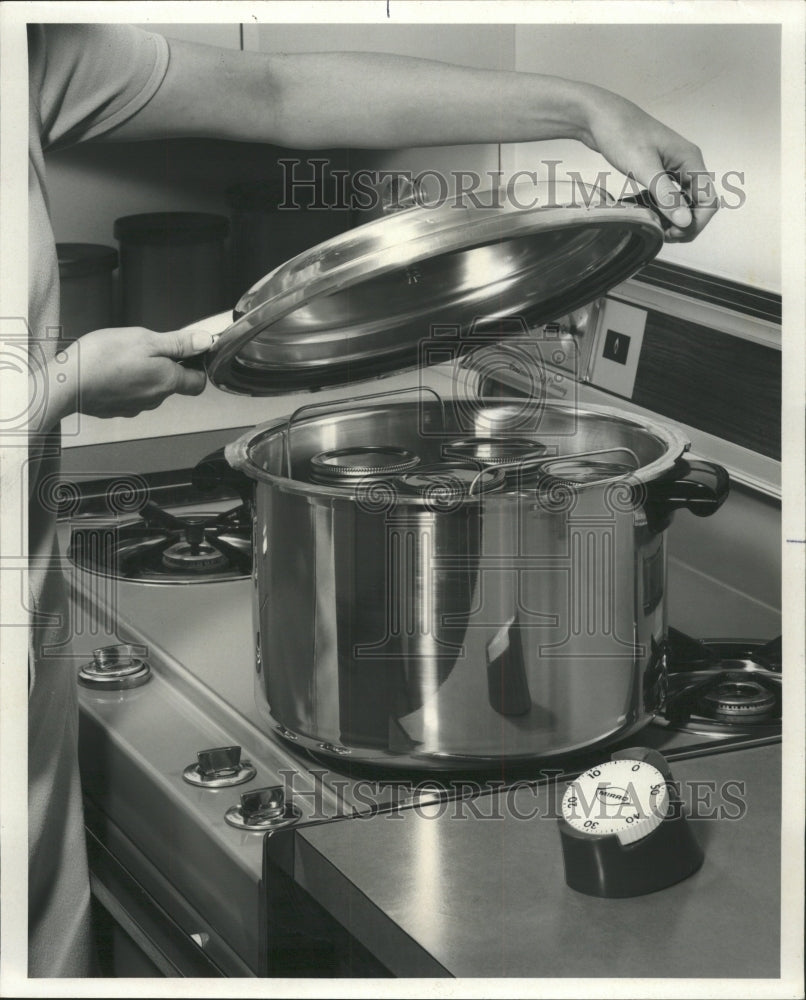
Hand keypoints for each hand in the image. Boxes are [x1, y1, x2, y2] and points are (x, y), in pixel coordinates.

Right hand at [42, 326, 216, 426]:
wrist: (65, 385)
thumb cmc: (103, 360)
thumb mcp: (145, 340)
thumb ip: (178, 343)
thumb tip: (205, 342)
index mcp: (167, 381)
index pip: (199, 383)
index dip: (197, 367)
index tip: (188, 352)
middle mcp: (155, 399)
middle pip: (173, 384)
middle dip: (167, 366)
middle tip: (148, 347)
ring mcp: (135, 407)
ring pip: (150, 389)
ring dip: (144, 373)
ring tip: (125, 356)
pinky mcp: (116, 409)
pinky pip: (129, 395)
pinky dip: (125, 383)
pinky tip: (111, 370)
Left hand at [578, 86, 717, 241]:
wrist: (599, 116)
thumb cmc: (621, 133)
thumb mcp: (644, 167)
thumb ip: (666, 195)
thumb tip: (685, 221)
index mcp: (690, 160)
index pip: (709, 201)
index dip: (695, 222)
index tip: (672, 233)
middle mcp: (686, 163)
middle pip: (699, 204)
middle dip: (684, 223)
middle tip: (661, 233)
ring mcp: (672, 167)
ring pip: (683, 201)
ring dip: (671, 217)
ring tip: (651, 224)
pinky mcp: (658, 170)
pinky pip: (667, 196)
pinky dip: (658, 208)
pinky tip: (642, 211)